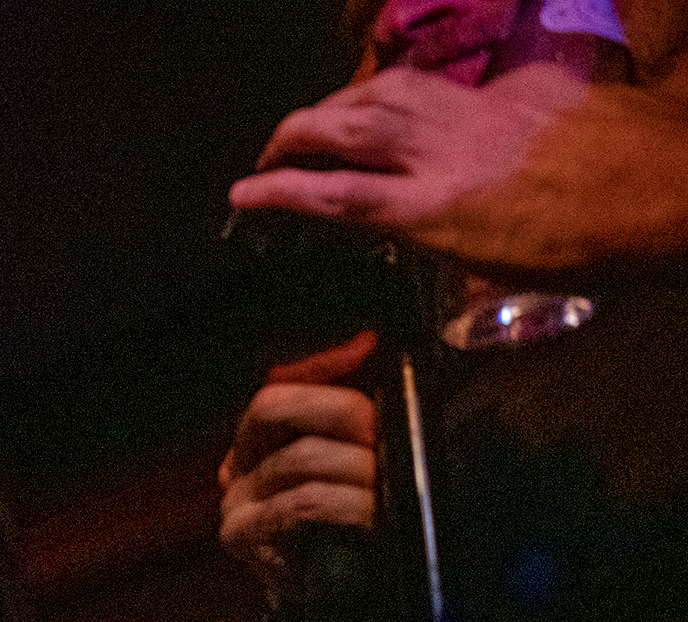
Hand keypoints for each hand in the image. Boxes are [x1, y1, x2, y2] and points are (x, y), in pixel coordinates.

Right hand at [220, 330, 380, 596]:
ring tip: (392, 489)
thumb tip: (365, 343)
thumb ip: (357, 399)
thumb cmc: (364, 524)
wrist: (354, 600)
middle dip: (343, 416)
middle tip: (384, 437)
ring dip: (357, 470)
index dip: (319, 371)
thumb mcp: (366, 452)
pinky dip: (345, 505)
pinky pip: (298, 503)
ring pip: (299, 459)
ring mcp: (237, 505)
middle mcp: (240, 468)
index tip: (368, 356)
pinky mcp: (245, 539)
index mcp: (263, 443)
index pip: (276, 389)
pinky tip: (373, 516)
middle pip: (276, 410)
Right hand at [230, 63, 585, 267]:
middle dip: (295, 135)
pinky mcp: (522, 88)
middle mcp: (451, 152)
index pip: (338, 197)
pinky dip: (416, 101)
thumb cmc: (596, 253)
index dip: (281, 193)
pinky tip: (414, 116)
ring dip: (342, 105)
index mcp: (441, 209)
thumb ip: (445, 241)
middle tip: (270, 154)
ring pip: (391, 91)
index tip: (241, 195)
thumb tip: (415, 227)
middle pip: (349, 127)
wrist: (677, 192)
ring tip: (320, 123)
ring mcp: (486, 111)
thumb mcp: (502, 269)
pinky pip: (452, 89)